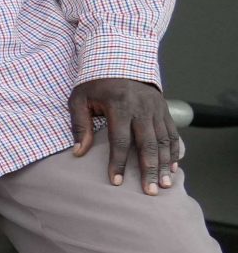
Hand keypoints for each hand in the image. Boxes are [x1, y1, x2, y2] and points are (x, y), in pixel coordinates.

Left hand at [72, 78, 182, 193]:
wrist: (120, 60)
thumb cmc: (95, 83)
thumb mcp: (79, 99)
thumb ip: (79, 125)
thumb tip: (77, 152)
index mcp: (119, 106)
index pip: (120, 141)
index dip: (118, 163)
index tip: (116, 182)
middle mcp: (142, 108)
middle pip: (147, 144)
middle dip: (149, 170)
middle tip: (150, 191)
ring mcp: (156, 109)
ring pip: (164, 141)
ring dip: (165, 164)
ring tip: (164, 184)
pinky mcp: (164, 109)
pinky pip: (172, 133)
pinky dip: (174, 150)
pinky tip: (172, 167)